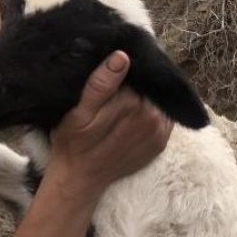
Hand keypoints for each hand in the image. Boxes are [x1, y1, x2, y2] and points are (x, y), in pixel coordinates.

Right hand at [48, 51, 171, 198]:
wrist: (80, 179)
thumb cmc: (73, 142)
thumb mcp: (79, 112)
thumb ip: (101, 84)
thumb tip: (121, 57)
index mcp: (133, 104)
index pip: (140, 71)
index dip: (129, 66)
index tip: (116, 65)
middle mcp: (152, 117)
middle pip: (151, 86)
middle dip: (138, 81)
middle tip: (118, 85)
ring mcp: (159, 132)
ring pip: (158, 101)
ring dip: (146, 97)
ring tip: (123, 102)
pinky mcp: (160, 143)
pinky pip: (163, 119)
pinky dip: (153, 113)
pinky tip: (133, 117)